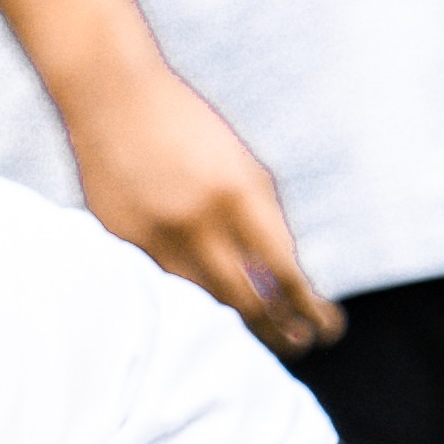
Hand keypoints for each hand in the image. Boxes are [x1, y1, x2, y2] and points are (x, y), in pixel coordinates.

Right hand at [59, 62, 340, 351]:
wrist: (113, 98)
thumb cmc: (189, 131)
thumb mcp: (242, 167)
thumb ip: (263, 222)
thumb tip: (287, 287)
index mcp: (239, 193)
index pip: (286, 273)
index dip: (311, 309)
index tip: (329, 326)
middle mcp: (199, 221)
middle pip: (249, 302)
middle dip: (281, 332)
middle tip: (300, 345)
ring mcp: (156, 237)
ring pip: (205, 307)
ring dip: (239, 330)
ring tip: (263, 340)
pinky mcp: (123, 245)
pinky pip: (165, 292)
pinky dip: (192, 308)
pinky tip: (208, 317)